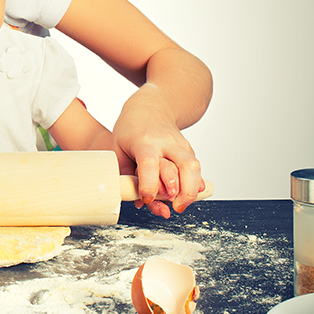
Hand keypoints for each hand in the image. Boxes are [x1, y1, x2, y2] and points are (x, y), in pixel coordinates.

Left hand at [113, 86, 202, 218]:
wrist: (150, 106)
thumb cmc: (130, 130)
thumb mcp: (118, 149)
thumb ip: (126, 175)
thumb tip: (139, 203)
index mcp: (144, 142)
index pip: (150, 163)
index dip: (149, 184)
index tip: (146, 198)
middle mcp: (166, 143)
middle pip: (185, 164)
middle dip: (184, 190)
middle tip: (175, 207)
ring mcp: (180, 145)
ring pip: (195, 167)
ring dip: (192, 191)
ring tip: (180, 205)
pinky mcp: (188, 150)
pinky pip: (195, 170)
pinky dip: (192, 185)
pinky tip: (187, 195)